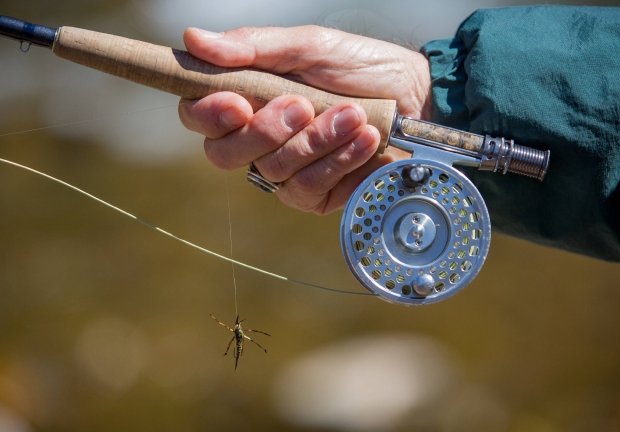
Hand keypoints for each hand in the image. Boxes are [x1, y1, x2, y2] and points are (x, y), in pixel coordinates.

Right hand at [178, 25, 431, 213]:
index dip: (208, 115)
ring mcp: (287, 170)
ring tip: (353, 114)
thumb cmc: (360, 67)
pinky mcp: (316, 194)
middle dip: (265, 131)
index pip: (200, 117)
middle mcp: (261, 139)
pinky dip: (339, 160)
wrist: (415, 95)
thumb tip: (194, 39)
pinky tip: (366, 138)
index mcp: (248, 100)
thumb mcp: (309, 46)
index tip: (237, 103)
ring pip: (273, 170)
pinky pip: (309, 188)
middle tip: (302, 105)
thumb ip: (255, 47)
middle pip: (224, 154)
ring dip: (317, 140)